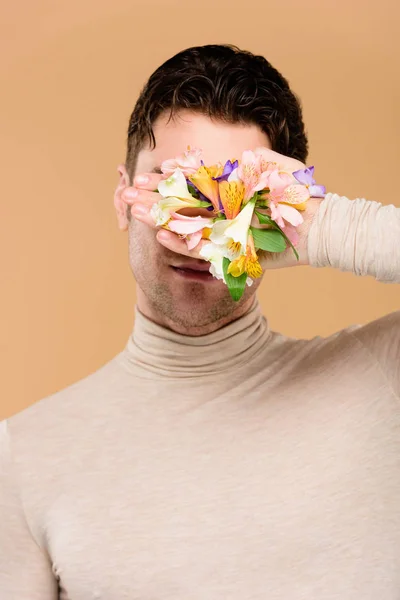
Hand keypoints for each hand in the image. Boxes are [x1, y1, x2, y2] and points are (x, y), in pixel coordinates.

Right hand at [121, 147, 324, 268]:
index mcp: (229, 190)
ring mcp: (225, 231)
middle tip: (125, 195)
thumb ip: (252, 159)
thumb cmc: (299, 194)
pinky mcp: (233, 251)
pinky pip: (203, 248)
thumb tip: (226, 155)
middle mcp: (223, 211)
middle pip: (181, 204)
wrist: (319, 226)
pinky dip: (182, 242)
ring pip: (185, 225)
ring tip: (132, 211)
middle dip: (153, 199)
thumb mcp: (276, 167)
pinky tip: (161, 233)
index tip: (143, 175)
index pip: (191, 183)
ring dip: (158, 219)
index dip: (167, 180)